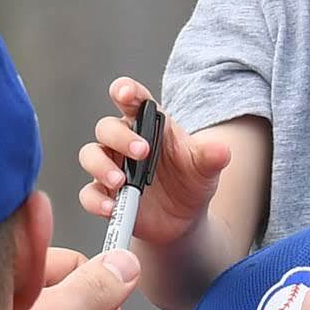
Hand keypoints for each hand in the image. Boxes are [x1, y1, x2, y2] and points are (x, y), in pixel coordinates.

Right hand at [75, 77, 226, 249]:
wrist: (186, 218)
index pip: (131, 99)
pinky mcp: (104, 194)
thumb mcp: (205, 168)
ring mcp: (111, 167)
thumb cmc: (191, 180)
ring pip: (90, 155)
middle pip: (106, 128)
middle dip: (120, 137)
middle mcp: (124, 142)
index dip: (125, 91)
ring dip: (101, 166)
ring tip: (121, 182)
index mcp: (149, 124)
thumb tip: (221, 150)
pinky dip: (96, 200)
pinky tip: (111, 208)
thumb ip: (211, 156)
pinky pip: (88, 194)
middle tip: (142, 151)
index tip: (126, 94)